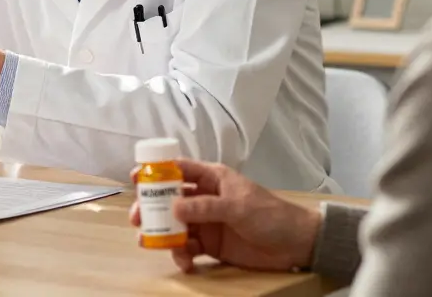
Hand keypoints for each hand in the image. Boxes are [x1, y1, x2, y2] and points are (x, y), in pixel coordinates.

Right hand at [129, 160, 321, 273]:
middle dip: (152, 209)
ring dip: (164, 235)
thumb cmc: (270, 214)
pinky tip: (185, 262)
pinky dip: (182, 255)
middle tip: (137, 220)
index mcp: (213, 178)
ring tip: (158, 246)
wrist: (295, 243)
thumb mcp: (237, 206)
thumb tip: (173, 206)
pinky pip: (188, 248)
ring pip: (176, 226)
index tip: (136, 178)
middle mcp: (206, 198)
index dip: (157, 171)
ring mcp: (207, 222)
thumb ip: (206, 207)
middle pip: (170, 200)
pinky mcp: (211, 244)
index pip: (180, 169)